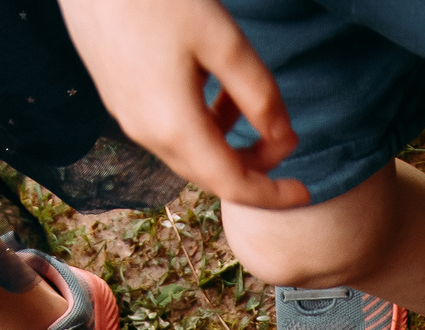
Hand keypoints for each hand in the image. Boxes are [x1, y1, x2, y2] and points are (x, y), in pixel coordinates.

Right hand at [58, 0, 307, 208]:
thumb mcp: (222, 41)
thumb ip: (258, 93)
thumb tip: (282, 136)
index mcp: (173, 127)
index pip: (233, 185)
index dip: (273, 194)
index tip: (306, 190)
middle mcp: (145, 132)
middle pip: (210, 173)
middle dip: (254, 166)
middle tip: (285, 136)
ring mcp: (126, 114)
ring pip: (188, 150)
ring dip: (227, 140)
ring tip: (249, 101)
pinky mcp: (118, 93)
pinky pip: (168, 127)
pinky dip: (202, 122)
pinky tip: (212, 86)